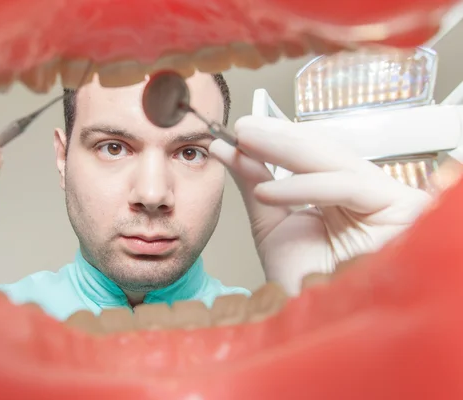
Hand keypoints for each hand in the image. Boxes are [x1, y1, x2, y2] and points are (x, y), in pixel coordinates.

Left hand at [210, 116, 430, 294]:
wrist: (317, 327)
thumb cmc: (303, 285)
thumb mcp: (271, 224)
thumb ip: (254, 183)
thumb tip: (230, 148)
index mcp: (344, 196)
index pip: (311, 157)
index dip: (276, 142)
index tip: (238, 133)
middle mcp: (369, 195)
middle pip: (324, 153)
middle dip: (278, 138)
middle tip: (241, 128)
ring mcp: (389, 200)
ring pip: (335, 161)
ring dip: (285, 149)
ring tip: (246, 142)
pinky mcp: (403, 208)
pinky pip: (347, 187)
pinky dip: (303, 187)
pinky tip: (267, 191)